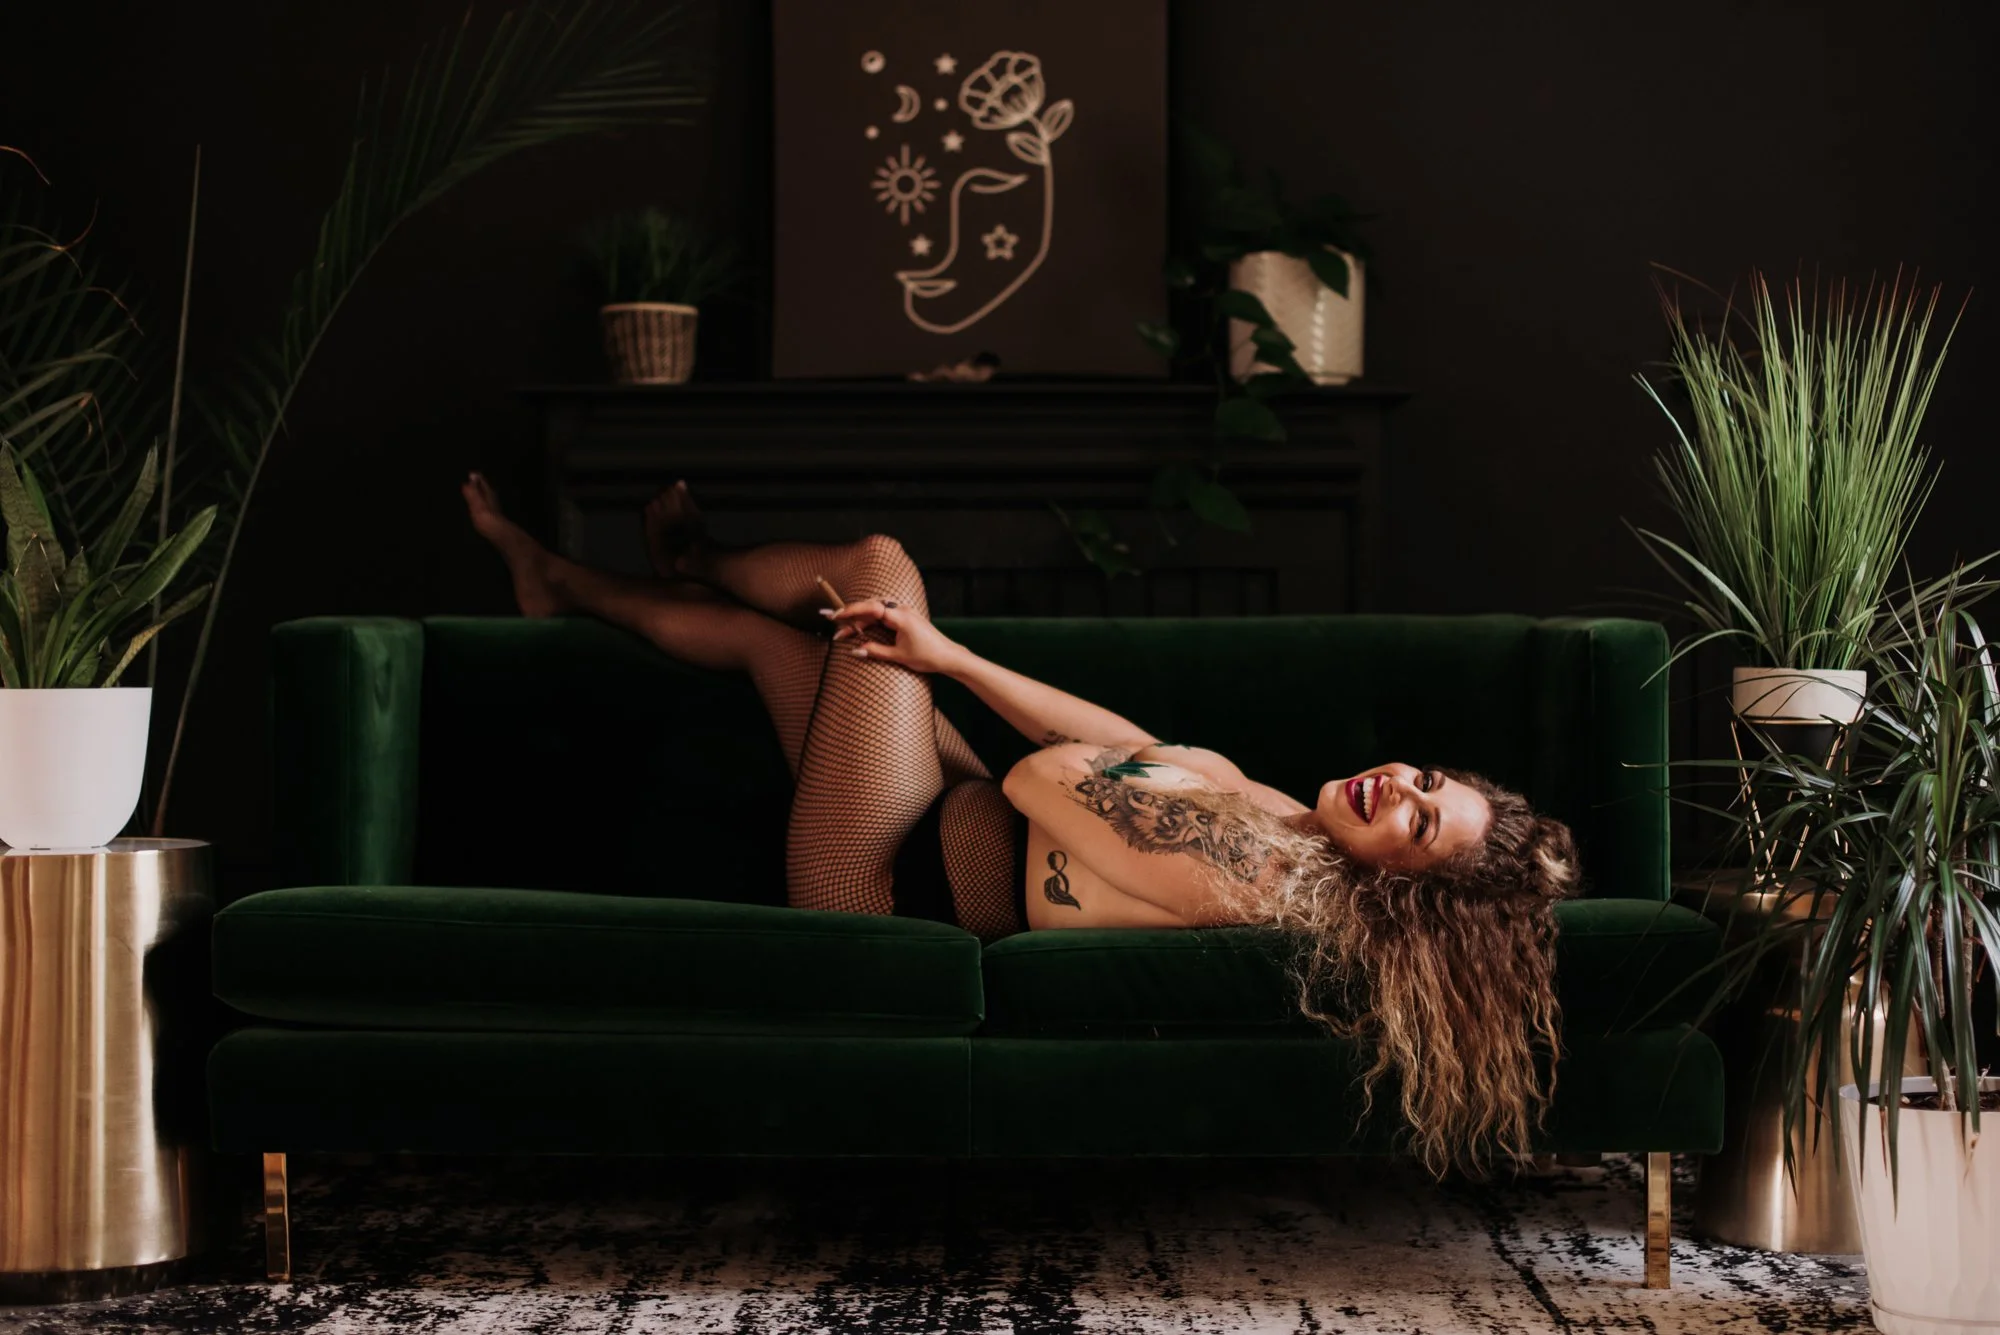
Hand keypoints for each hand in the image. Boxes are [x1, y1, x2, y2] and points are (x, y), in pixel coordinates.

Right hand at [821, 598, 963, 674]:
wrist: (948, 656)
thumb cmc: (927, 656)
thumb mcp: (899, 656)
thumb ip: (875, 651)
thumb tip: (855, 650)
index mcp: (901, 616)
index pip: (871, 608)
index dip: (852, 610)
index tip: (836, 616)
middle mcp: (902, 610)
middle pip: (870, 607)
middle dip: (851, 615)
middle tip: (833, 623)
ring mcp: (904, 612)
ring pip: (876, 610)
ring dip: (860, 619)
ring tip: (844, 631)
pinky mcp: (905, 618)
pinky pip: (883, 615)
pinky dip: (870, 621)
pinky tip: (860, 629)